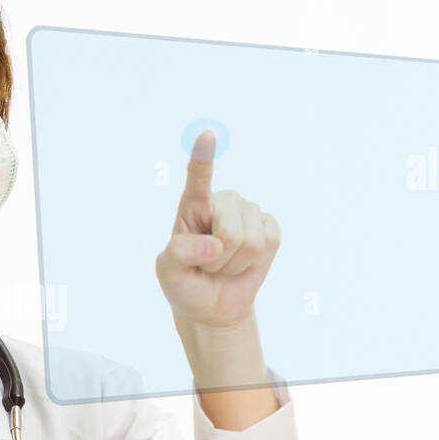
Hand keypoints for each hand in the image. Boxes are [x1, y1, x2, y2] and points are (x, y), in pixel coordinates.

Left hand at [155, 130, 280, 329]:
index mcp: (192, 204)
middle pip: (230, 231)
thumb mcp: (168, 273)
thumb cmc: (185, 283)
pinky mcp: (270, 227)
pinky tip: (244, 263)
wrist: (212, 304)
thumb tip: (214, 244)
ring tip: (223, 265)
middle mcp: (223, 201)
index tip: (206, 135)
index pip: (197, 178)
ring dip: (234, 264)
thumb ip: (179, 255)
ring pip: (250, 242)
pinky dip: (254, 263)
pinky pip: (269, 243)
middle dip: (218, 259)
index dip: (203, 158)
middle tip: (208, 264)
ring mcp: (248, 211)